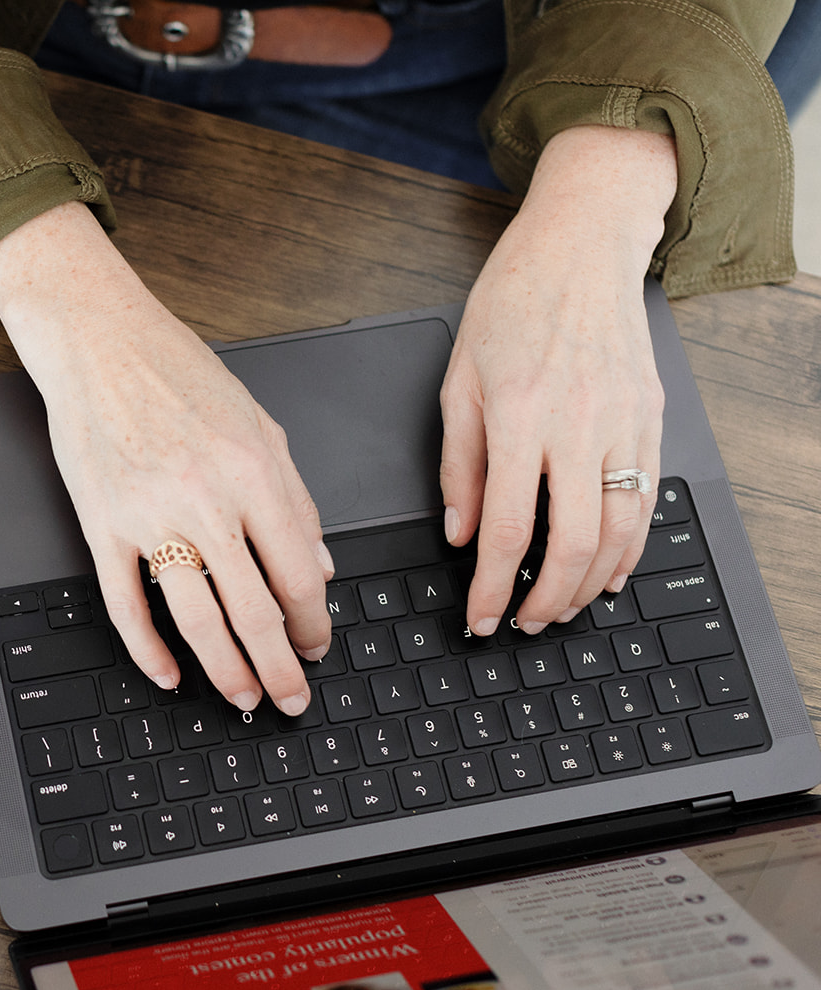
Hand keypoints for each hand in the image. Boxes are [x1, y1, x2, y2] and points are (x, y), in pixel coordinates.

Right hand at [0, 202, 332, 713]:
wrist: (100, 340)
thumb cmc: (178, 374)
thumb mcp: (259, 424)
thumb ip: (295, 498)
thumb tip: (318, 565)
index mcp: (254, 471)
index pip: (297, 572)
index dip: (313, 622)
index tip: (316, 645)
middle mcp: (206, 498)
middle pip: (254, 608)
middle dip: (280, 665)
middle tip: (291, 697)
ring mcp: (150, 515)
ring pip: (196, 618)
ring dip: (226, 670)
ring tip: (243, 697)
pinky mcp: (102, 524)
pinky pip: (126, 603)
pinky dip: (147, 649)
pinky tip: (167, 674)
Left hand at [440, 126, 676, 634]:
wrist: (581, 246)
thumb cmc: (513, 303)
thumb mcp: (459, 379)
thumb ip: (458, 462)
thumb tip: (457, 530)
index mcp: (520, 415)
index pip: (504, 526)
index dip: (490, 585)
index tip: (480, 616)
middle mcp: (578, 423)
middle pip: (571, 543)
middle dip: (545, 599)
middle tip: (522, 624)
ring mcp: (624, 421)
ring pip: (619, 532)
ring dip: (588, 584)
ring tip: (559, 608)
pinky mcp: (651, 416)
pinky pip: (647, 500)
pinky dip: (630, 548)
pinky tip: (606, 572)